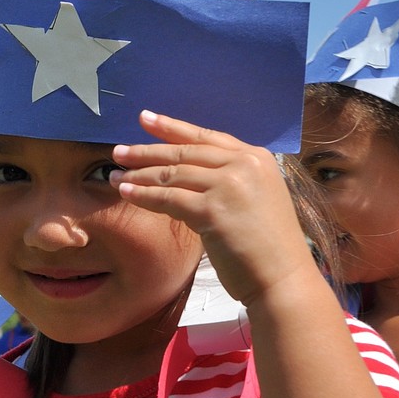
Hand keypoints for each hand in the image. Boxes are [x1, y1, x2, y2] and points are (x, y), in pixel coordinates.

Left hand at [111, 111, 314, 308]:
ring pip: (172, 174)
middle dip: (147, 151)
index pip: (206, 136)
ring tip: (115, 176)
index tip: (146, 119)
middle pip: (184, 152)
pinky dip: (144, 195)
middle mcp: (244, 164)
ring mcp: (229, 185)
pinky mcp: (213, 210)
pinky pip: (168, 198)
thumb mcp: (255, 198)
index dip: (172, 128)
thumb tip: (187, 174)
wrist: (283, 277)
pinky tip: (126, 194)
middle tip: (118, 150)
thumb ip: (229, 180)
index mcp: (256, 157)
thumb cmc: (267, 247)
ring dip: (139, 174)